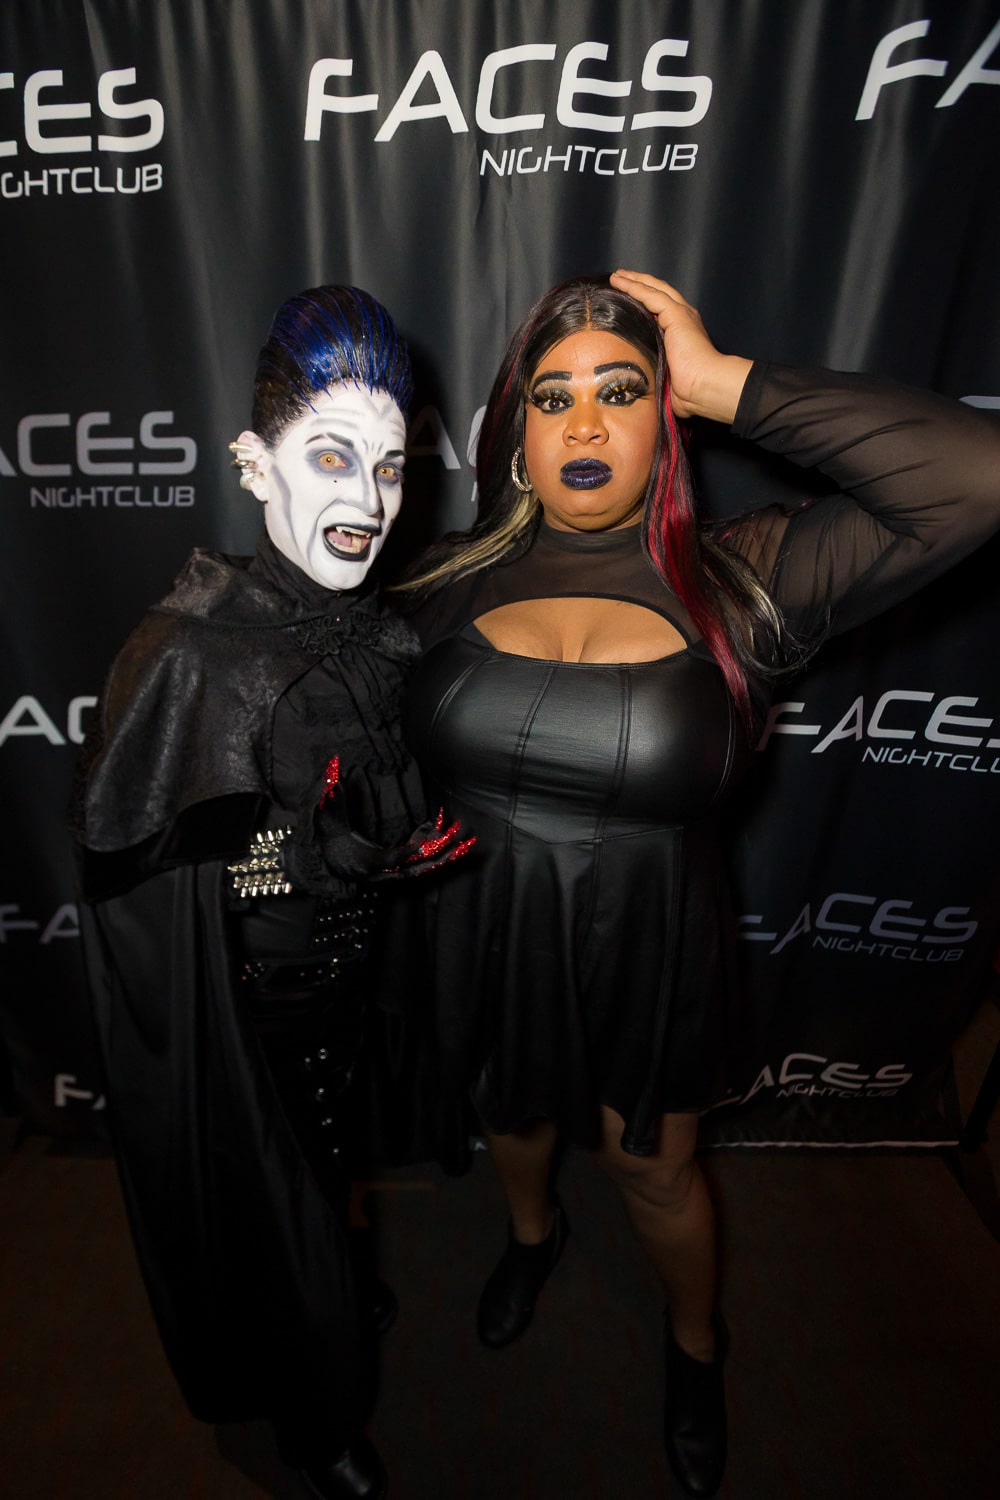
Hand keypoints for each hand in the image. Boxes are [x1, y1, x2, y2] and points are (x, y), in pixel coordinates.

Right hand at [314, 756, 475, 882]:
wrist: (331, 859)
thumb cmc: (330, 837)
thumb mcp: (326, 818)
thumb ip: (330, 795)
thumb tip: (332, 768)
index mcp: (364, 862)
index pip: (386, 861)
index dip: (402, 855)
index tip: (419, 847)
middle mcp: (382, 873)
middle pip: (414, 868)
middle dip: (438, 855)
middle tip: (459, 840)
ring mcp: (393, 874)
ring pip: (424, 868)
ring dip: (446, 855)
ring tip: (467, 842)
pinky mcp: (402, 870)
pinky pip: (425, 864)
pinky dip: (440, 854)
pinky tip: (456, 841)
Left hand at [609, 270, 751, 423]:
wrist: (705, 386)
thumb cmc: (690, 391)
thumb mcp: (668, 377)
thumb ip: (656, 371)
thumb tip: (641, 384)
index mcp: (683, 331)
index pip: (661, 309)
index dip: (645, 300)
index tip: (627, 298)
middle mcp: (684, 318)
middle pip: (658, 293)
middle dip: (639, 284)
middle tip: (620, 278)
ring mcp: (681, 314)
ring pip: (653, 289)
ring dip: (634, 281)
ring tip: (616, 276)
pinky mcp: (676, 314)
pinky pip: (650, 295)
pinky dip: (634, 287)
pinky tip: (619, 281)